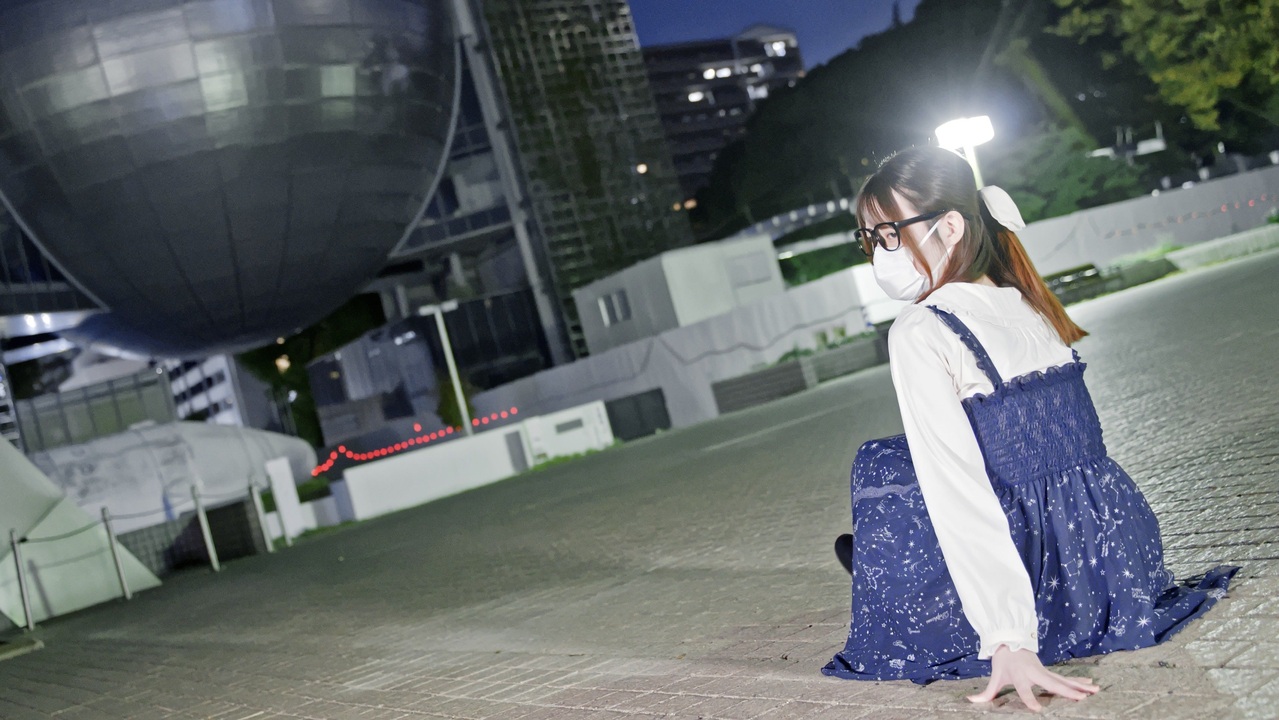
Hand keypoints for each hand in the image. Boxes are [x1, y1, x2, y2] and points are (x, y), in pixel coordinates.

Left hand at [967, 645, 1099, 711]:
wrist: (1009, 641)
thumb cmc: (1003, 661)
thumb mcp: (994, 675)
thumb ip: (986, 692)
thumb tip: (970, 701)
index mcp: (1020, 675)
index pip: (1025, 690)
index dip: (1030, 699)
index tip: (1038, 709)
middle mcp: (1034, 673)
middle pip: (1052, 684)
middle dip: (1066, 692)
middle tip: (1081, 698)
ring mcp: (1044, 671)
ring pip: (1063, 680)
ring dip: (1079, 686)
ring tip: (1095, 691)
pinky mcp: (1048, 671)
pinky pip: (1064, 678)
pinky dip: (1077, 681)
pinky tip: (1091, 685)